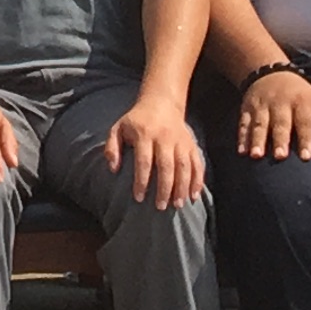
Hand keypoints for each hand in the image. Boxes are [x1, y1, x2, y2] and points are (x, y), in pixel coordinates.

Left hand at [104, 96, 207, 212]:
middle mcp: (164, 137)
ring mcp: (180, 141)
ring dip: (182, 187)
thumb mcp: (118, 128)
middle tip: (160, 207)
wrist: (161, 103)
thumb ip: (112, 147)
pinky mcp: (191, 144)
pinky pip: (197, 163)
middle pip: (166, 166)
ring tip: (177, 205)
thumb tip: (113, 169)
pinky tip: (194, 196)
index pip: (144, 161)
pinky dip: (198, 180)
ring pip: (184, 166)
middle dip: (164, 188)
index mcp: (144, 134)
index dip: (141, 180)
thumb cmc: (136, 120)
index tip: (138, 197)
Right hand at [231, 71, 310, 161]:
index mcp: (301, 103)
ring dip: (257, 140)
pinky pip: (244, 123)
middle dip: (280, 140)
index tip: (305, 157)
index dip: (305, 140)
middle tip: (280, 157)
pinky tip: (242, 152)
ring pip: (260, 124)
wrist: (272, 72)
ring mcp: (262, 105)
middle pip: (281, 124)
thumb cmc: (302, 97)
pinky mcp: (247, 108)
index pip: (304, 123)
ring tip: (256, 156)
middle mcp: (281, 104)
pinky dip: (242, 137)